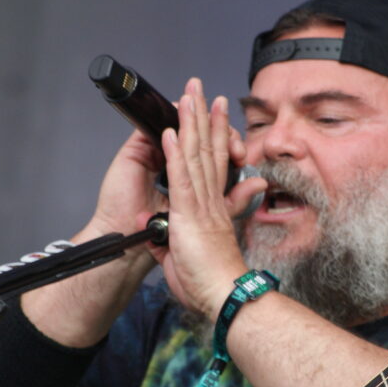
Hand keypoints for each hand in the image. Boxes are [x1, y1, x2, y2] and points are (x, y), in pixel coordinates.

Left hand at [143, 78, 266, 314]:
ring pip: (195, 155)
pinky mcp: (190, 214)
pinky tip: (170, 131)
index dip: (212, 133)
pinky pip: (180, 178)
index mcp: (213, 207)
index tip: (213, 110)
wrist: (223, 298)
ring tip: (188, 96)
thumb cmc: (211, 282)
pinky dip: (174, 154)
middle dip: (203, 116)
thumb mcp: (196, 252)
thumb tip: (164, 223)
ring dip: (190, 123)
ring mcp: (201, 204)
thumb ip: (183, 234)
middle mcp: (210, 200)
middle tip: (201, 88)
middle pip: (206, 149)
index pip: (212, 162)